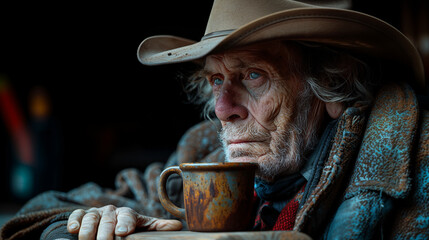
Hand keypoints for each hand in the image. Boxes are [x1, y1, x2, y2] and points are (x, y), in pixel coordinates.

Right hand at [67, 205, 181, 239]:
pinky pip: (76, 215)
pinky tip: (73, 230)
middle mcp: (111, 211)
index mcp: (128, 214)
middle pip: (107, 219)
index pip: (127, 216)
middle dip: (104, 232)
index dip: (125, 224)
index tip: (123, 233)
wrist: (109, 225)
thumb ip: (157, 228)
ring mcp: (95, 213)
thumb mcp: (144, 228)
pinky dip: (74, 222)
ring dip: (88, 230)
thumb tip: (178, 226)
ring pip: (90, 218)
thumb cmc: (130, 228)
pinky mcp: (81, 216)